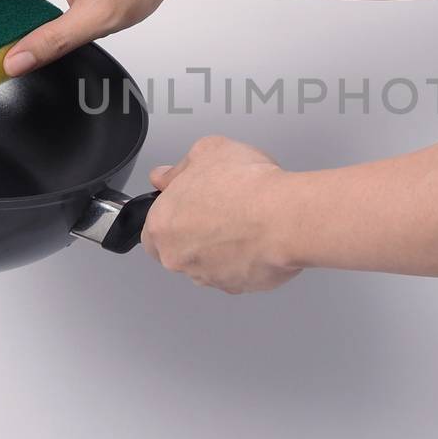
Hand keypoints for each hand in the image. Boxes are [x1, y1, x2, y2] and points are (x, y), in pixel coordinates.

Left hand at [144, 136, 301, 293]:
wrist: (284, 217)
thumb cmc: (248, 187)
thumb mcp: (208, 151)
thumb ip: (180, 168)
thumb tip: (168, 176)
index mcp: (162, 226)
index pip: (152, 229)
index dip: (172, 214)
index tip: (188, 203)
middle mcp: (179, 258)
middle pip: (178, 249)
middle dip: (196, 233)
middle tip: (220, 209)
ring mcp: (209, 277)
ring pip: (208, 263)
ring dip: (220, 247)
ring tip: (244, 220)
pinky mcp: (238, 287)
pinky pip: (236, 273)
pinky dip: (244, 258)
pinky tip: (258, 237)